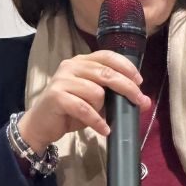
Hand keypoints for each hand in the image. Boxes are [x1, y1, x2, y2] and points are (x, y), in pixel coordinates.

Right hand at [17, 51, 150, 154]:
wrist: (40, 124)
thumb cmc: (70, 110)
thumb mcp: (94, 98)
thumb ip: (114, 94)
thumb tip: (144, 101)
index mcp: (82, 61)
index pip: (108, 56)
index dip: (126, 67)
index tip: (139, 81)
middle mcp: (71, 66)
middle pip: (106, 73)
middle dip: (127, 87)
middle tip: (139, 101)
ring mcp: (62, 80)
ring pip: (96, 92)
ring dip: (102, 108)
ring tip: (101, 118)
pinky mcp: (56, 96)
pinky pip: (84, 108)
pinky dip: (97, 121)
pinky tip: (104, 129)